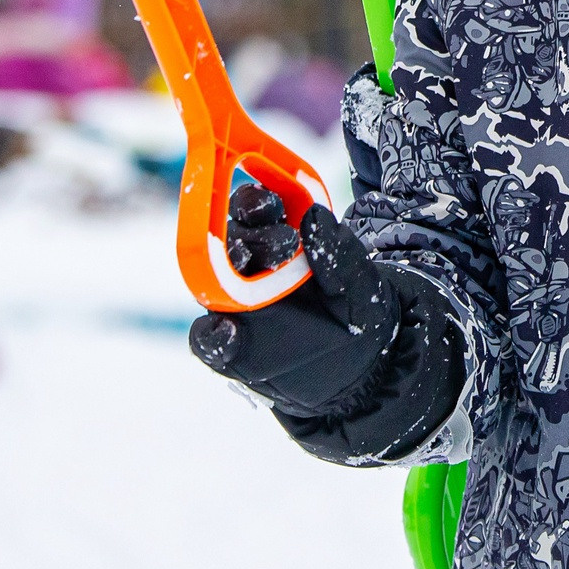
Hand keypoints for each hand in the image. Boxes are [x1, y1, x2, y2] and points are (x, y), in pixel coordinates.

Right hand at [188, 192, 463, 463]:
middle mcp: (249, 268)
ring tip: (240, 278)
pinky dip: (212, 337)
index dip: (254, 203)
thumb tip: (315, 215)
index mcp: (278, 239)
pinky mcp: (231, 346)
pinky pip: (209, 340)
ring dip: (221, 278)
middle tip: (268, 244)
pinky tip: (226, 333)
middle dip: (244, 238)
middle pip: (230, 243)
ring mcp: (235, 306)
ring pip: (214, 285)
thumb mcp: (358, 280)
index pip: (254, 210)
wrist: (358, 366)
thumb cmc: (355, 309)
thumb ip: (337, 251)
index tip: (268, 203)